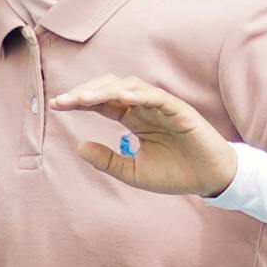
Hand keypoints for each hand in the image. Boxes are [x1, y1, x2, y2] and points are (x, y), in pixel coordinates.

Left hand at [61, 72, 237, 204]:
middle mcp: (145, 108)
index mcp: (134, 119)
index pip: (102, 102)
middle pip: (111, 88)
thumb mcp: (133, 173)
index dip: (80, 101)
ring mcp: (162, 107)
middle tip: (64, 101)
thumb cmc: (175, 174)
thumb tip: (79, 147)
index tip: (57, 105)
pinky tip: (122, 98)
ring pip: (131, 87)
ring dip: (107, 90)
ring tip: (85, 99)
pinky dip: (140, 95)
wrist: (209, 180)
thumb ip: (108, 161)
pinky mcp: (180, 111)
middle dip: (87, 91)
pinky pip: (158, 97)